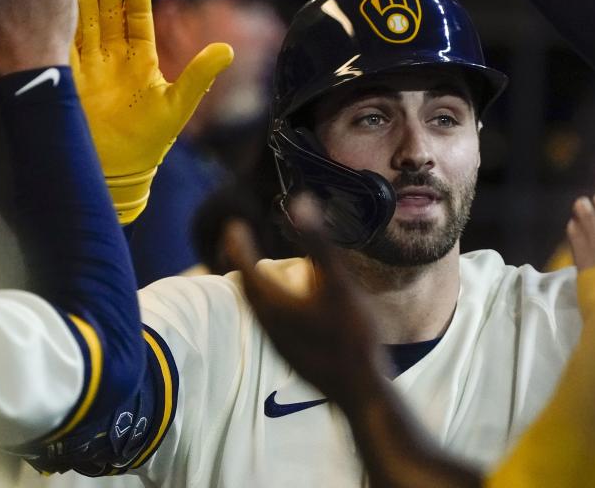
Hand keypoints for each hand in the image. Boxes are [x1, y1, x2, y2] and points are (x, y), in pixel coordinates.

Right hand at [71, 0, 233, 223]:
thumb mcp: (179, 105)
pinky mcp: (67, 78)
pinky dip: (59, 22)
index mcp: (141, 60)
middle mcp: (114, 58)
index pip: (138, 18)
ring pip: (85, 22)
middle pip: (109, 13)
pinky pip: (63, 43)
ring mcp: (89, 66)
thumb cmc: (151, 141)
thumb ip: (199, 75)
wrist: (118, 170)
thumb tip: (228, 50)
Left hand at [222, 199, 385, 407]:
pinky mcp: (292, 357)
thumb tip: (299, 204)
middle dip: (242, 263)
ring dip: (254, 286)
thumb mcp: (339, 284)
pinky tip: (286, 307)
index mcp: (275, 305)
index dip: (239, 244)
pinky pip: (270, 324)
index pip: (246, 267)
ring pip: (257, 309)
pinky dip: (269, 305)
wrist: (361, 391)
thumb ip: (318, 243)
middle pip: (247, 289)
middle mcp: (270, 326)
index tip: (234, 224)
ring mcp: (280, 345)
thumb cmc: (353, 336)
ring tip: (257, 270)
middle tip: (239, 242)